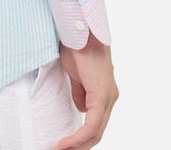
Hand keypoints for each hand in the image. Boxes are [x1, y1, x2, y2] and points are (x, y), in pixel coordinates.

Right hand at [57, 32, 118, 148]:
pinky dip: (78, 137)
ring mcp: (108, 98)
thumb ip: (80, 92)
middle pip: (97, 132)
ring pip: (96, 131)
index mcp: (105, 93)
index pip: (96, 123)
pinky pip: (91, 125)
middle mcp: (110, 98)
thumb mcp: (76, 74)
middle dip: (79, 145)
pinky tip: (66, 143)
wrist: (81, 32)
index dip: (81, 137)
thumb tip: (81, 108)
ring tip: (60, 149)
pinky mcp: (102, 96)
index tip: (65, 144)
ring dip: (77, 144)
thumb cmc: (78, 47)